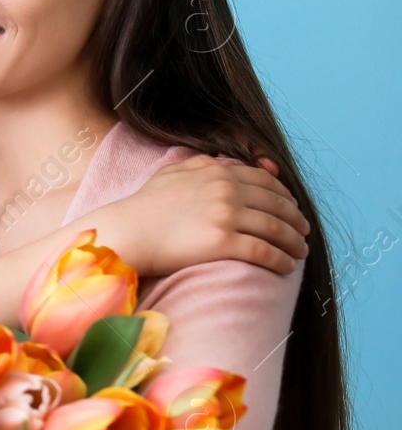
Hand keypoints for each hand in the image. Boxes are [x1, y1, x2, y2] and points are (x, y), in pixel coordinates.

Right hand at [89, 155, 309, 275]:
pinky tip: (287, 267)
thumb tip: (224, 162)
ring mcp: (225, 216)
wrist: (124, 231)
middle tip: (304, 232)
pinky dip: (281, 260)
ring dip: (294, 242)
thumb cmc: (143, 206)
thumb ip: (201, 164)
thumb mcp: (171, 173)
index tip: (292, 208)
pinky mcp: (222, 243)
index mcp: (217, 172)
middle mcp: (226, 190)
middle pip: (277, 205)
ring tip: (300, 253)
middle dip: (296, 220)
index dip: (285, 196)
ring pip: (276, 229)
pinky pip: (263, 252)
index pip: (265, 181)